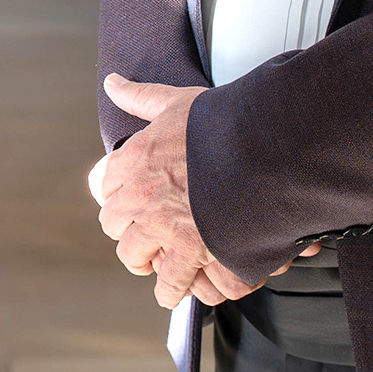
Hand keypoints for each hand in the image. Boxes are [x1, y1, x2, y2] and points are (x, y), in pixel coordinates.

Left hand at [88, 75, 261, 309]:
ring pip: (140, 262)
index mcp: (134, 161)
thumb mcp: (176, 101)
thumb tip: (113, 83)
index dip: (117, 198)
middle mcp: (143, 198)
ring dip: (152, 269)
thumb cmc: (224, 124)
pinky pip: (177, 285)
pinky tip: (189, 285)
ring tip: (163, 273)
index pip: (103, 188)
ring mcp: (168, 230)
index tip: (129, 204)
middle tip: (145, 240)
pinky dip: (182, 288)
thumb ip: (141, 96)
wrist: (269, 148)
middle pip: (116, 229)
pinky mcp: (196, 256)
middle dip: (130, 236)